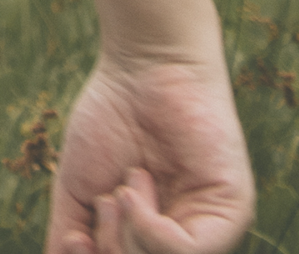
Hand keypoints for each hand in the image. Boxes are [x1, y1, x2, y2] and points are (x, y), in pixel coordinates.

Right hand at [46, 48, 251, 253]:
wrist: (141, 64)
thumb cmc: (110, 117)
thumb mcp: (80, 187)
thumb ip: (70, 233)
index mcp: (154, 237)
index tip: (76, 240)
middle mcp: (185, 239)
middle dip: (113, 249)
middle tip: (106, 200)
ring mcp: (209, 230)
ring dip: (128, 236)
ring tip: (122, 187)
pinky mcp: (229, 215)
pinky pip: (190, 252)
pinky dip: (151, 229)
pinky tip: (134, 188)